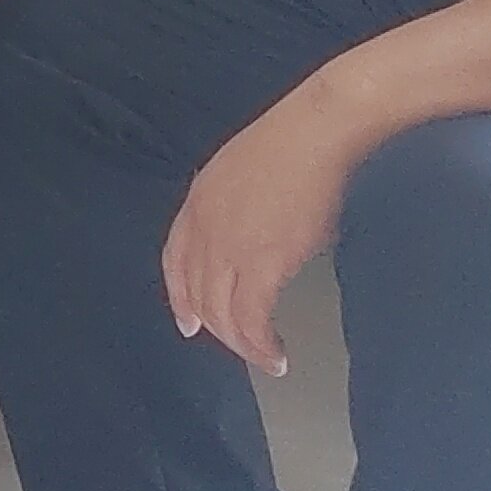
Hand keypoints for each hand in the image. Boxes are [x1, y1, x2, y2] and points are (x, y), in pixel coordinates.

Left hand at [160, 93, 370, 378]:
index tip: (188, 323)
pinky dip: (261, 344)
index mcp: (196, 203)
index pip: (175, 263)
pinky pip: (252, 319)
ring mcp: (229, 248)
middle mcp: (203, 230)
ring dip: (242, 345)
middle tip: (240, 347)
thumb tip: (255, 238)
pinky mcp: (263, 263)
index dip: (180, 298)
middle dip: (216, 329)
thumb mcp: (241, 174)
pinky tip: (276, 355)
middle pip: (198, 295)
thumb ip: (234, 209)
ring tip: (264, 359)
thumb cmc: (293, 144)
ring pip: (222, 314)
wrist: (315, 130)